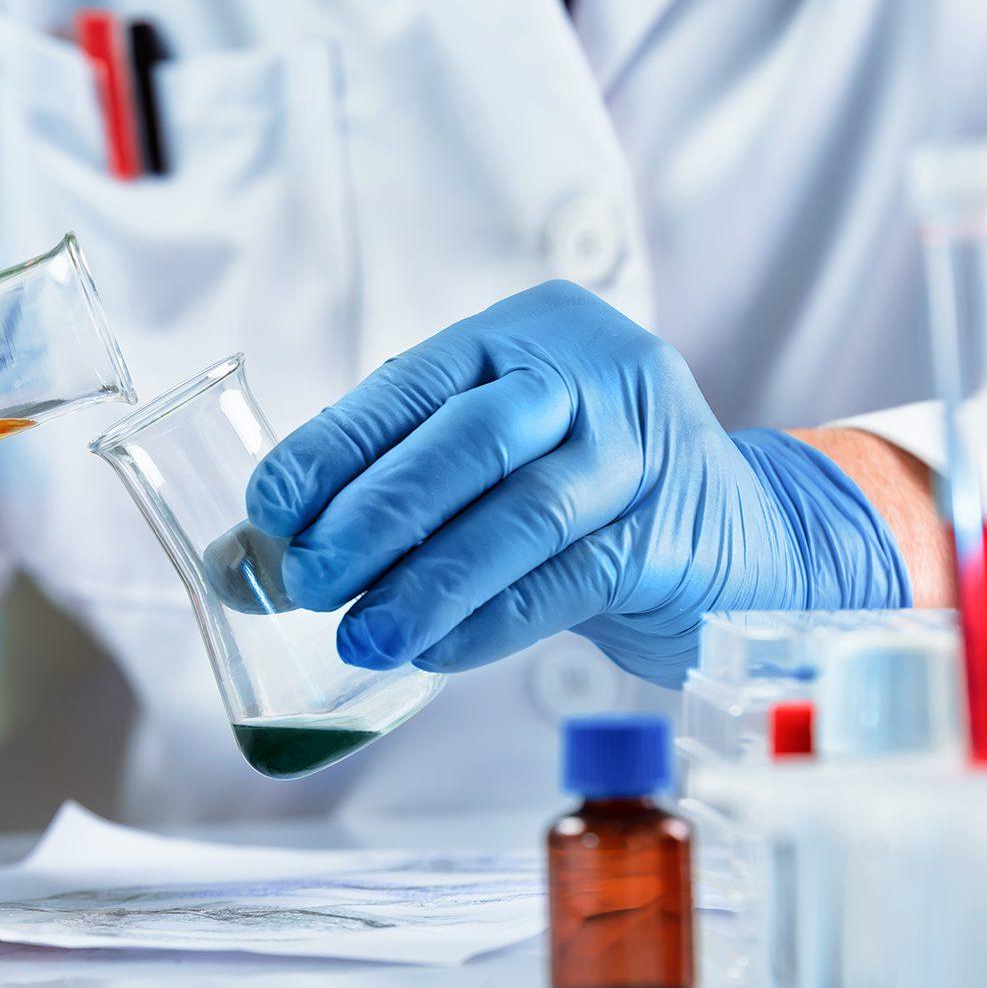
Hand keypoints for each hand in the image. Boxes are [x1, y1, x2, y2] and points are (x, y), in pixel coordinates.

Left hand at [245, 281, 910, 685]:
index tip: (268, 510)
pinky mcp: (671, 534)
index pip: (410, 386)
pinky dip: (489, 622)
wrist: (741, 543)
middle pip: (466, 442)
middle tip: (305, 581)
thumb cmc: (580, 497)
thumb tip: (245, 562)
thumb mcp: (489, 467)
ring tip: (361, 638)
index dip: (333, 449)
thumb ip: (381, 498)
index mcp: (524, 335)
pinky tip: (434, 652)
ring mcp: (641, 449)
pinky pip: (564, 582)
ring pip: (518, 516)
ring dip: (427, 585)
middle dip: (375, 516)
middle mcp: (589, 373)